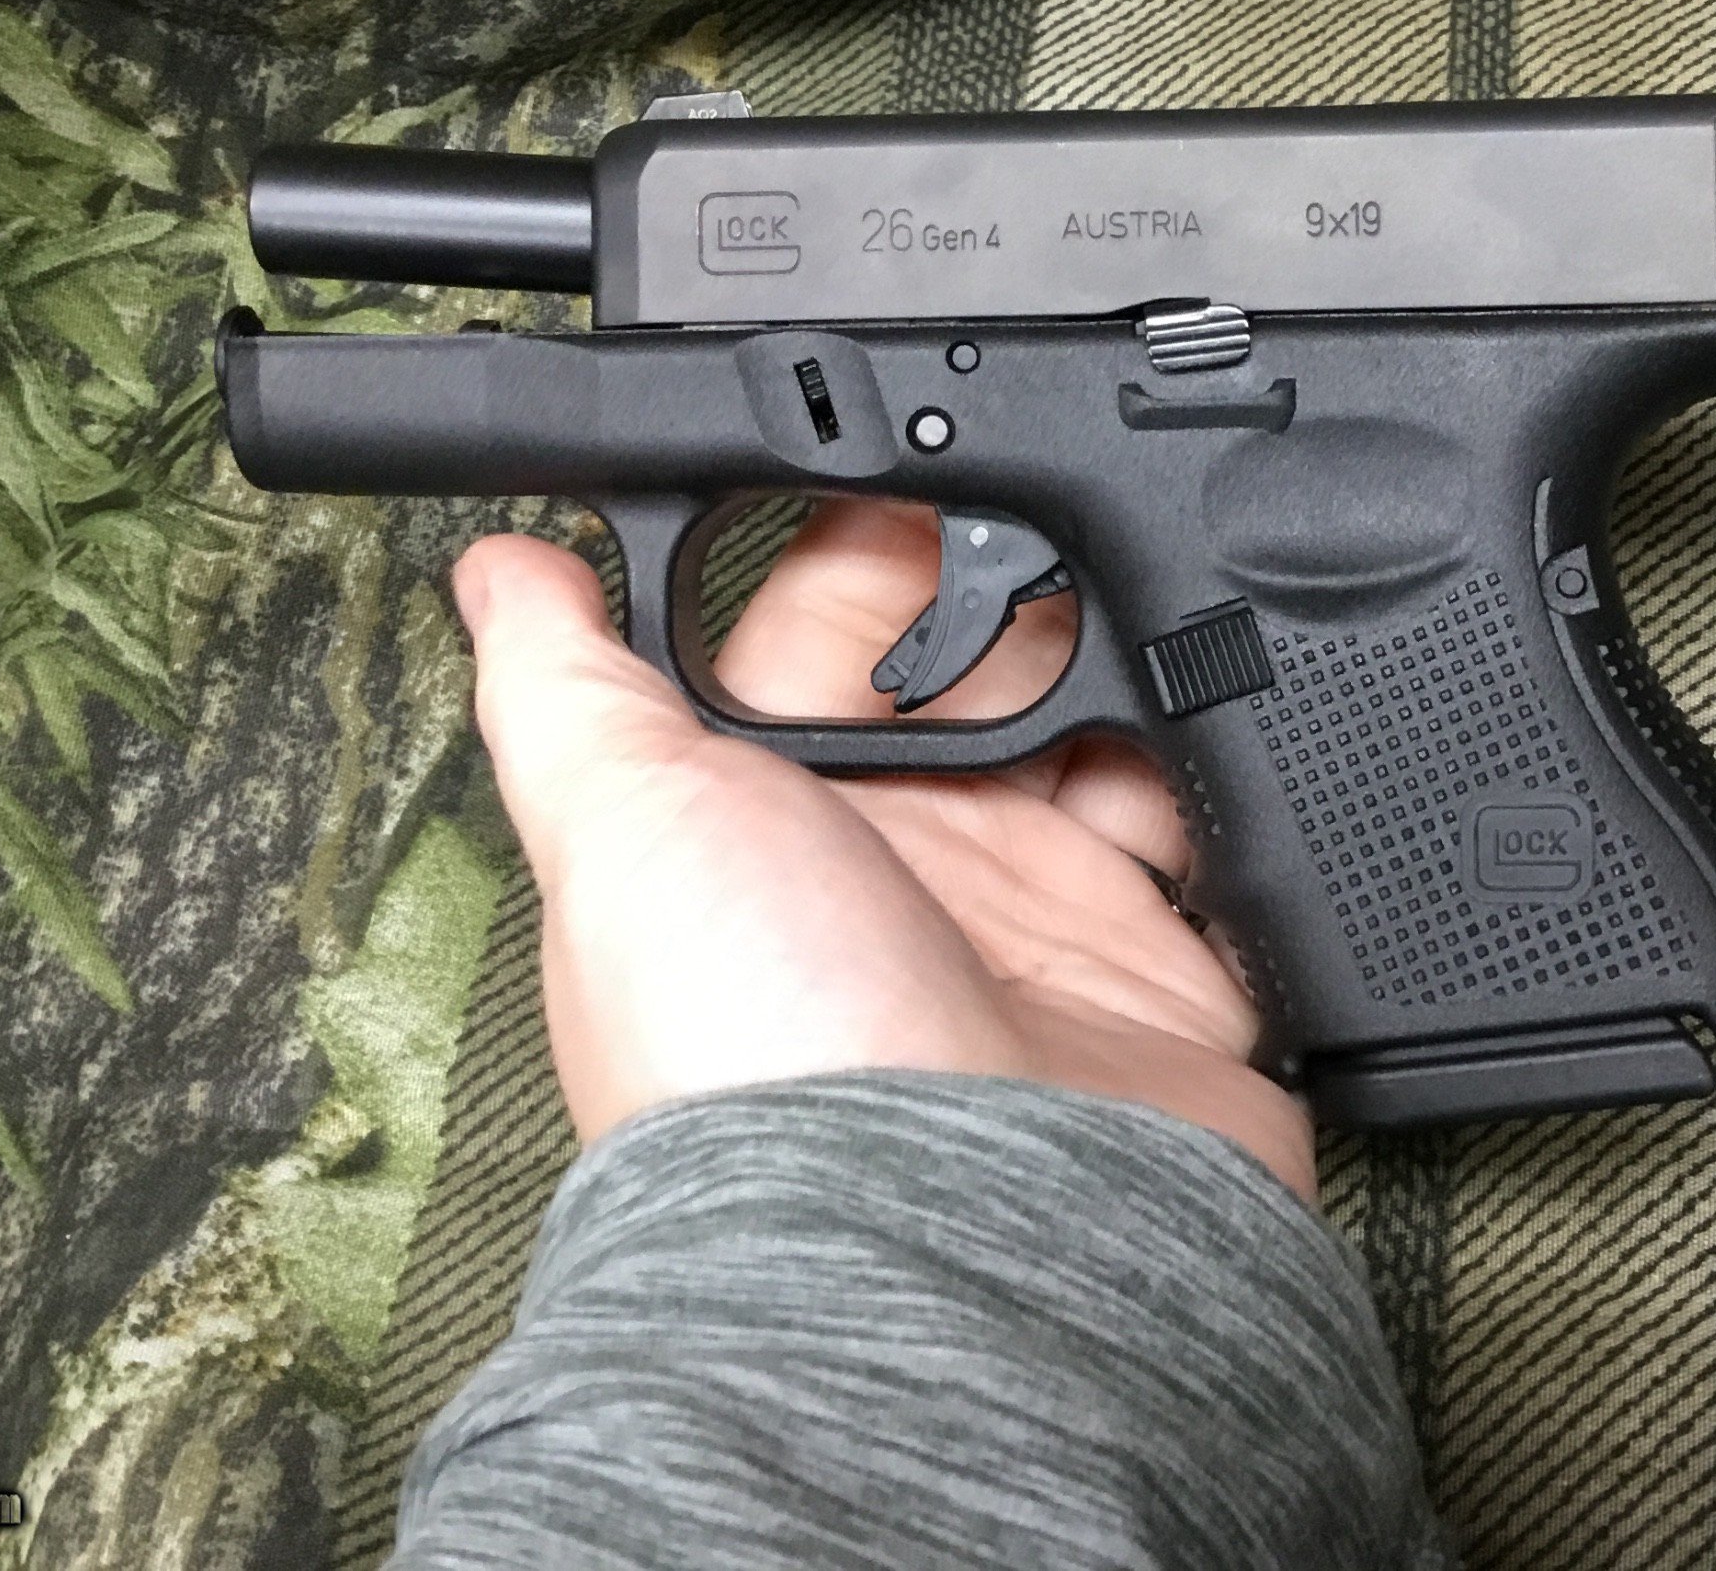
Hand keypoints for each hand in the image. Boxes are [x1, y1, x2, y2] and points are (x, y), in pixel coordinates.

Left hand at [451, 504, 1315, 1199]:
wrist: (956, 1249)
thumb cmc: (760, 1048)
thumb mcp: (621, 826)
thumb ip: (565, 687)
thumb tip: (494, 572)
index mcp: (761, 819)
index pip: (814, 635)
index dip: (863, 543)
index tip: (918, 466)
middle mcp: (894, 866)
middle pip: (963, 672)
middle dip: (1006, 587)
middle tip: (1052, 531)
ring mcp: (1031, 921)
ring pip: (1093, 736)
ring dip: (1120, 663)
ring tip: (1142, 616)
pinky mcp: (1157, 976)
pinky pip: (1205, 837)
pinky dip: (1222, 775)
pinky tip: (1213, 721)